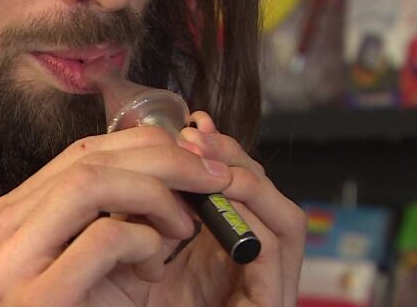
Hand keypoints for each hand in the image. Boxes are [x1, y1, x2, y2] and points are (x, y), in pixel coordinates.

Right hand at [0, 125, 235, 305]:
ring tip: (184, 226)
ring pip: (90, 184)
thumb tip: (174, 168)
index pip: (79, 154)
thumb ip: (114, 218)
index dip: (142, 146)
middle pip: (86, 160)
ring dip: (156, 195)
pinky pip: (104, 238)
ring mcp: (6, 262)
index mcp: (6, 217)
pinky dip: (144, 242)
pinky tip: (154, 270)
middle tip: (212, 178)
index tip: (192, 157)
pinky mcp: (34, 297)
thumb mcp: (94, 266)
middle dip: (162, 161)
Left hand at [149, 111, 305, 305]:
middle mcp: (246, 268)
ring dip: (245, 180)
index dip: (217, 156)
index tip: (190, 127)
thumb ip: (143, 223)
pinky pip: (275, 251)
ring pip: (283, 218)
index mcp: (216, 255)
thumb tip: (137, 167)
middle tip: (196, 135)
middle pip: (261, 199)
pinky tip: (221, 194)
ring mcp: (265, 287)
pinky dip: (253, 216)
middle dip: (230, 159)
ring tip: (208, 157)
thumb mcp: (133, 262)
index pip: (232, 193)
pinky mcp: (271, 303)